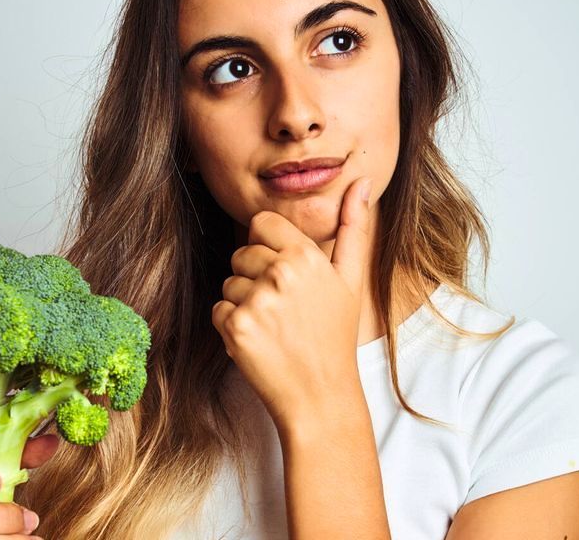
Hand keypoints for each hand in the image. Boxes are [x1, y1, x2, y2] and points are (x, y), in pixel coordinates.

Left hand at [212, 176, 373, 431]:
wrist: (321, 395)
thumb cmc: (334, 336)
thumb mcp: (350, 280)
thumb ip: (353, 228)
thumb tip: (360, 183)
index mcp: (306, 255)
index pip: (261, 223)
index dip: (267, 247)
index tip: (281, 272)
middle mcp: (280, 273)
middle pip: (241, 253)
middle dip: (254, 277)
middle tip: (282, 308)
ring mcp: (256, 300)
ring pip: (229, 283)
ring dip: (243, 303)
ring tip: (273, 327)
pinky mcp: (235, 326)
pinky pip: (218, 310)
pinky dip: (231, 326)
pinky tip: (259, 341)